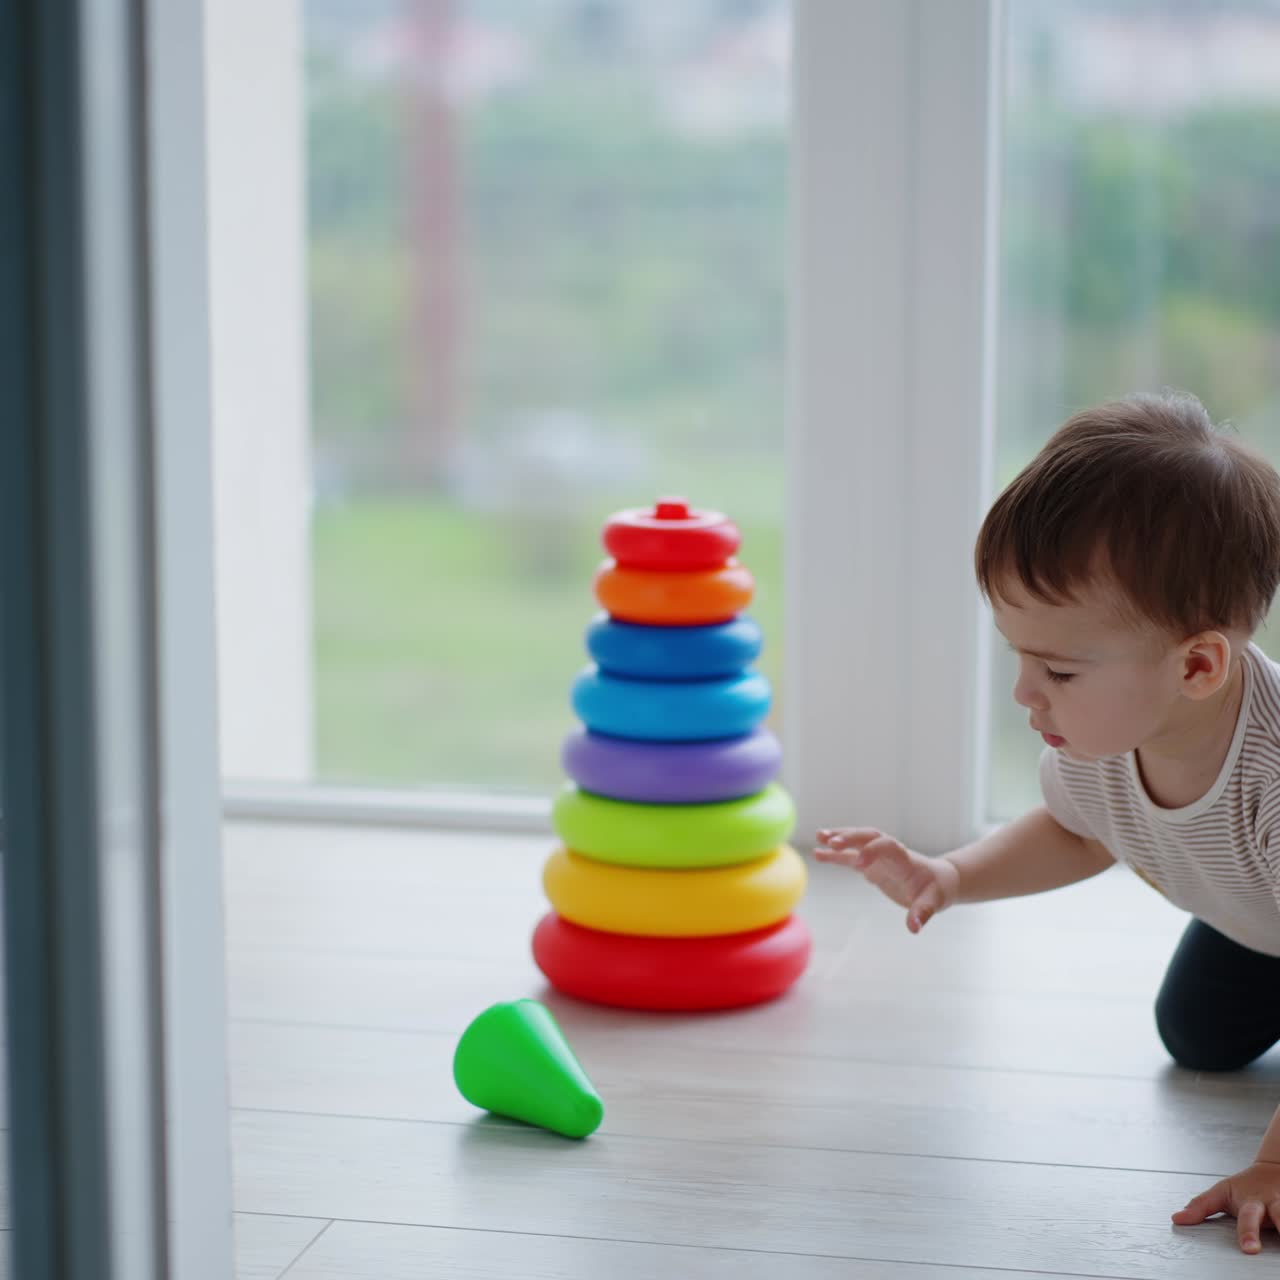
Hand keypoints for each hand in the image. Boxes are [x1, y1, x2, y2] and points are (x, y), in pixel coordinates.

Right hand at [814, 827, 959, 932]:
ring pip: (857, 842)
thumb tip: (914, 927)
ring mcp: (878, 857)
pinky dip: (835, 855)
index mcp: (904, 858)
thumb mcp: (934, 902)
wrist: (937, 880)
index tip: (859, 864)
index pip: (887, 846)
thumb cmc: (936, 890)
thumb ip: (922, 912)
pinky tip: (818, 854)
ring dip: (839, 838)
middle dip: (850, 837)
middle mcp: (889, 852)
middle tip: (831, 841)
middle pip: (868, 836)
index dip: (873, 851)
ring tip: (819, 837)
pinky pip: (850, 856)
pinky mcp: (870, 864)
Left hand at [1172, 1160, 1279, 1253]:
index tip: (1248, 1250)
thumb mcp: (1222, 1192)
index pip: (1248, 1219)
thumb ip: (1200, 1206)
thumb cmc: (1246, 1187)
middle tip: (1268, 1248)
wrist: (1276, 1169)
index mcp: (1253, 1203)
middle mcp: (1276, 1204)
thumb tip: (1176, 1220)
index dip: (1247, 1234)